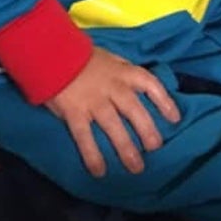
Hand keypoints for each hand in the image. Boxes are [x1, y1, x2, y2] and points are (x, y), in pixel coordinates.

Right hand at [45, 46, 180, 176]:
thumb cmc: (76, 53)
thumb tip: (135, 87)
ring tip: (136, 167)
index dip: (164, 102)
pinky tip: (99, 171)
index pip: (150, 84)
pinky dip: (92, 155)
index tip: (174, 119)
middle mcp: (111, 87)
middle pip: (135, 111)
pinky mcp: (74, 112)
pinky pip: (85, 137)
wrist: (47, 49)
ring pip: (114, 127)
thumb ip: (119, 70)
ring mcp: (93, 101)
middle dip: (147, 132)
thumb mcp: (104, 55)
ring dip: (126, 148)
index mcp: (121, 71)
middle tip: (154, 148)